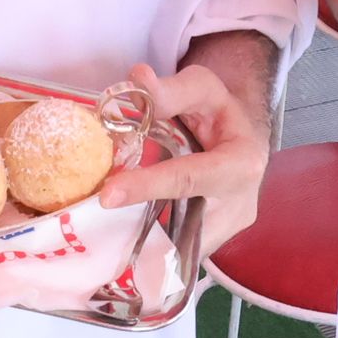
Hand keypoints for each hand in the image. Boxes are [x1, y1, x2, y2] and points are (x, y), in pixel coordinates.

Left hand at [97, 58, 272, 256]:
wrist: (242, 139)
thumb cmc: (220, 113)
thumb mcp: (202, 89)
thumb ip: (171, 90)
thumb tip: (136, 80)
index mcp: (242, 164)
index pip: (190, 178)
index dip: (149, 186)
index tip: (108, 195)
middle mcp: (240, 206)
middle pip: (185, 229)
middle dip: (142, 239)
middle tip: (95, 244)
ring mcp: (227, 231)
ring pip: (180, 254)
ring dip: (143, 254)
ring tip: (102, 255)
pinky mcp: (213, 243)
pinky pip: (177, 257)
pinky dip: (149, 255)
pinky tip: (119, 254)